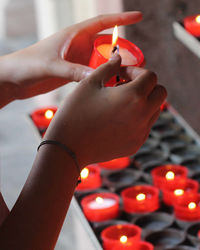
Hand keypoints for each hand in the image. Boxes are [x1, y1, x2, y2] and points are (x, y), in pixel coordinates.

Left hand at [0, 12, 141, 100]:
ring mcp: (77, 60)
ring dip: (114, 67)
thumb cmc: (27, 64)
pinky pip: (93, 73)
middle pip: (107, 45)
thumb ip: (73, 70)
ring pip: (102, 61)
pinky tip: (110, 86)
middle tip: (137, 61)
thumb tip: (96, 76)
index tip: (139, 17)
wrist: (14, 78)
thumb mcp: (51, 65)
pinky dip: (103, 78)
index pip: (102, 23)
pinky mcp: (73, 73)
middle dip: (122, 50)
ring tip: (127, 76)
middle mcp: (78, 46)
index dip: (121, 20)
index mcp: (73, 35)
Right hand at [45, 54, 166, 166]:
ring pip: (155, 110)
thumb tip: (119, 57)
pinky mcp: (135, 144)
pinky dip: (137, 118)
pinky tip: (117, 119)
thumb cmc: (75, 112)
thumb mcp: (90, 82)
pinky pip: (145, 126)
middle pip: (160, 93)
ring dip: (144, 101)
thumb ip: (109, 67)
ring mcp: (141, 132)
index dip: (136, 71)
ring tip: (120, 103)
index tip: (120, 74)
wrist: (68, 147)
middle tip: (125, 86)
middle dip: (147, 85)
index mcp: (134, 96)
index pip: (151, 76)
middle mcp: (143, 115)